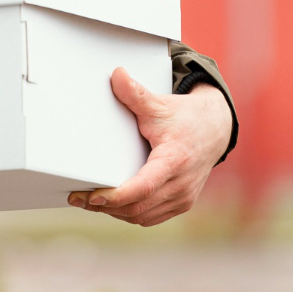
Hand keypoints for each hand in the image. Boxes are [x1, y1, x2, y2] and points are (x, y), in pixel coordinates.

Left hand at [68, 67, 231, 225]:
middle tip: (76, 198)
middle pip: (138, 207)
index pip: (144, 188)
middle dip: (105, 206)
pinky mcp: (181, 203)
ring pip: (142, 216)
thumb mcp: (160, 105)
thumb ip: (136, 93)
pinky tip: (110, 205)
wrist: (215, 129)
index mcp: (175, 161)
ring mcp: (183, 198)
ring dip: (115, 212)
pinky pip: (151, 217)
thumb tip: (116, 75)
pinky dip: (129, 213)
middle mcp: (181, 185)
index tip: (92, 196)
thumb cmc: (186, 118)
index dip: (117, 196)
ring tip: (88, 202)